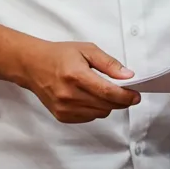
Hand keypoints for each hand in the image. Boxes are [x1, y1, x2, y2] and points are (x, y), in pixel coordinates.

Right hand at [22, 40, 139, 123]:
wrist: (33, 65)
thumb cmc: (60, 55)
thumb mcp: (87, 50)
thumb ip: (109, 63)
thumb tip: (128, 76)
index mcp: (76, 75)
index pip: (108, 92)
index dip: (126, 96)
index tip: (136, 95)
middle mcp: (69, 95)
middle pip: (106, 105)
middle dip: (121, 100)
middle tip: (126, 92)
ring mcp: (64, 108)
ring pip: (99, 114)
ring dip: (108, 105)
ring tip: (104, 91)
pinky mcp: (61, 116)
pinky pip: (88, 118)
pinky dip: (95, 109)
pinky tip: (90, 97)